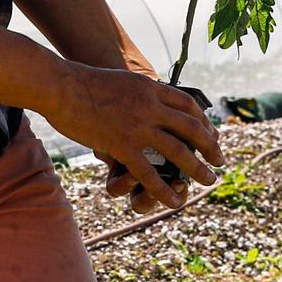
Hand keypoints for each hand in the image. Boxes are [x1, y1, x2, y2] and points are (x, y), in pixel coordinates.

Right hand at [42, 63, 219, 210]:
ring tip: (209, 181)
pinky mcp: (122, 145)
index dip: (204, 121)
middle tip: (220, 161)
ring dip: (197, 169)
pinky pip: (149, 173)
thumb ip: (138, 92)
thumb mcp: (121, 81)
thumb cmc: (83, 83)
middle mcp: (151, 106)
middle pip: (192, 128)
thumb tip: (148, 99)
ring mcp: (138, 127)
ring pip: (178, 152)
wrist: (61, 86)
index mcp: (151, 88)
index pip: (188, 105)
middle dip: (210, 147)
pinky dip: (164, 189)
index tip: (211, 134)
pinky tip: (174, 200)